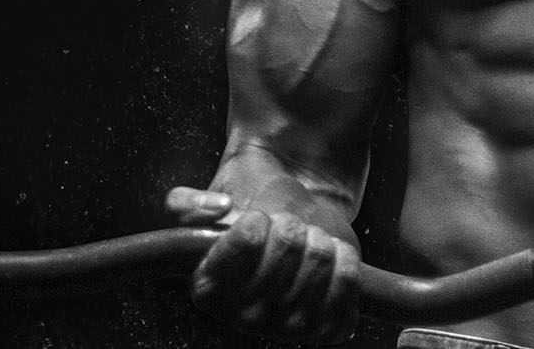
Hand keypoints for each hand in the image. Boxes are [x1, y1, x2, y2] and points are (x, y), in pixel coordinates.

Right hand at [165, 185, 360, 343]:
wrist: (299, 227)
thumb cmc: (253, 218)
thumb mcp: (210, 203)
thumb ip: (186, 203)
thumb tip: (220, 208)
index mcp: (207, 291)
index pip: (248, 239)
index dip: (258, 219)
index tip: (255, 221)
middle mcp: (244, 318)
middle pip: (289, 243)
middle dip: (291, 224)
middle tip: (283, 230)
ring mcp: (287, 329)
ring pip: (319, 258)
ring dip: (318, 238)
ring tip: (305, 244)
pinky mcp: (327, 329)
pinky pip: (347, 279)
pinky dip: (344, 257)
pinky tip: (328, 261)